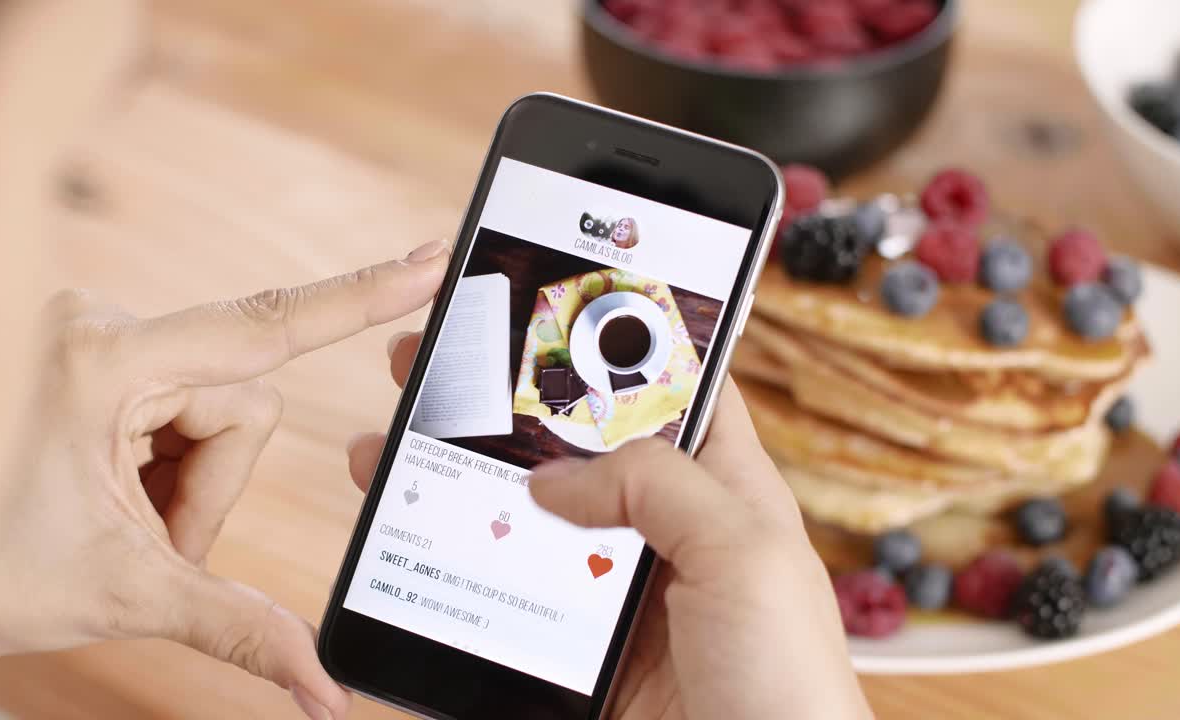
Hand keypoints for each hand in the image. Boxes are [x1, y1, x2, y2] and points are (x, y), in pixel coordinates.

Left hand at [0, 239, 449, 719]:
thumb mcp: (116, 593)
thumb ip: (237, 628)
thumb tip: (325, 689)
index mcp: (105, 361)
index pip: (267, 328)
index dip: (360, 297)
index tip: (430, 264)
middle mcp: (101, 327)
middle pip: (238, 404)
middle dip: (207, 491)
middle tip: (147, 544)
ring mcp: (93, 339)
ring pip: (210, 411)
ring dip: (183, 485)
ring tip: (118, 525)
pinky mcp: (90, 357)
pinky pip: (173, 408)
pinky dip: (161, 468)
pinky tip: (112, 499)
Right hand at [349, 336, 871, 719]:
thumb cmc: (790, 681)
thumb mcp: (744, 553)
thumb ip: (656, 487)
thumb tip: (552, 479)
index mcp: (719, 487)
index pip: (665, 386)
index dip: (611, 339)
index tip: (542, 300)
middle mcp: (663, 530)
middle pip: (571, 447)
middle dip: (501, 403)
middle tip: (432, 362)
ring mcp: (614, 593)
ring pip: (525, 519)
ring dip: (459, 483)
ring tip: (389, 447)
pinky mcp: (577, 654)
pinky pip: (507, 596)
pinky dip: (457, 569)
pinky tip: (412, 546)